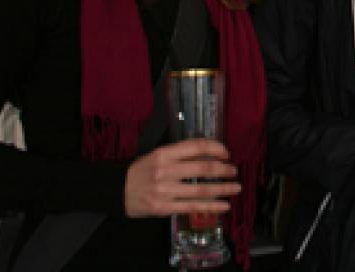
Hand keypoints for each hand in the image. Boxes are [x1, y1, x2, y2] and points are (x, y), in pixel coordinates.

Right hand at [124, 139, 240, 217]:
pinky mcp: (164, 207)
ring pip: (201, 190)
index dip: (216, 149)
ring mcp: (165, 190)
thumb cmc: (142, 171)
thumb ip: (181, 154)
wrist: (118, 190)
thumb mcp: (158, 155)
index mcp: (164, 153)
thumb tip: (209, 154)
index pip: (196, 146)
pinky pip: (193, 207)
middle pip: (202, 168)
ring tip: (236, 188)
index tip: (226, 153)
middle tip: (234, 171)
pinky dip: (211, 206)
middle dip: (223, 170)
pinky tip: (224, 206)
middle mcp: (165, 171)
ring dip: (223, 189)